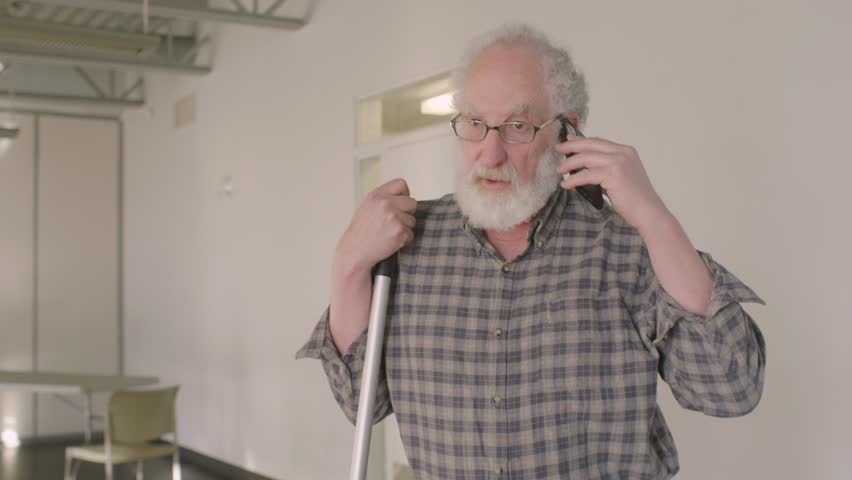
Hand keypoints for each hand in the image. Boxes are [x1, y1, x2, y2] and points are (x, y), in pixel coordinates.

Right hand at [335, 178, 416, 272]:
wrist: (355, 252)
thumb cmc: (361, 231)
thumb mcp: (368, 207)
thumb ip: (384, 199)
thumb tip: (405, 197)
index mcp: (376, 195)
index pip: (401, 184)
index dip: (403, 195)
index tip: (399, 204)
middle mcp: (385, 204)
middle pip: (412, 203)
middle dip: (406, 213)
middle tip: (393, 222)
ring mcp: (393, 217)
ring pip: (412, 220)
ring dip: (404, 228)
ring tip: (388, 233)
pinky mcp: (399, 232)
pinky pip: (411, 234)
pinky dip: (403, 240)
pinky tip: (390, 241)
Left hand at [555, 136, 670, 231]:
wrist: (648, 212)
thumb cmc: (634, 199)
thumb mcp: (620, 177)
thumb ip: (605, 168)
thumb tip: (585, 165)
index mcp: (626, 151)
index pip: (599, 142)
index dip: (582, 140)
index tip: (568, 141)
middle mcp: (623, 153)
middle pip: (591, 145)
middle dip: (572, 146)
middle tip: (558, 149)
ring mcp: (618, 162)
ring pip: (586, 158)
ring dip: (570, 163)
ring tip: (559, 170)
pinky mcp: (613, 175)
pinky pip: (586, 175)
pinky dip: (573, 180)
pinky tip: (566, 184)